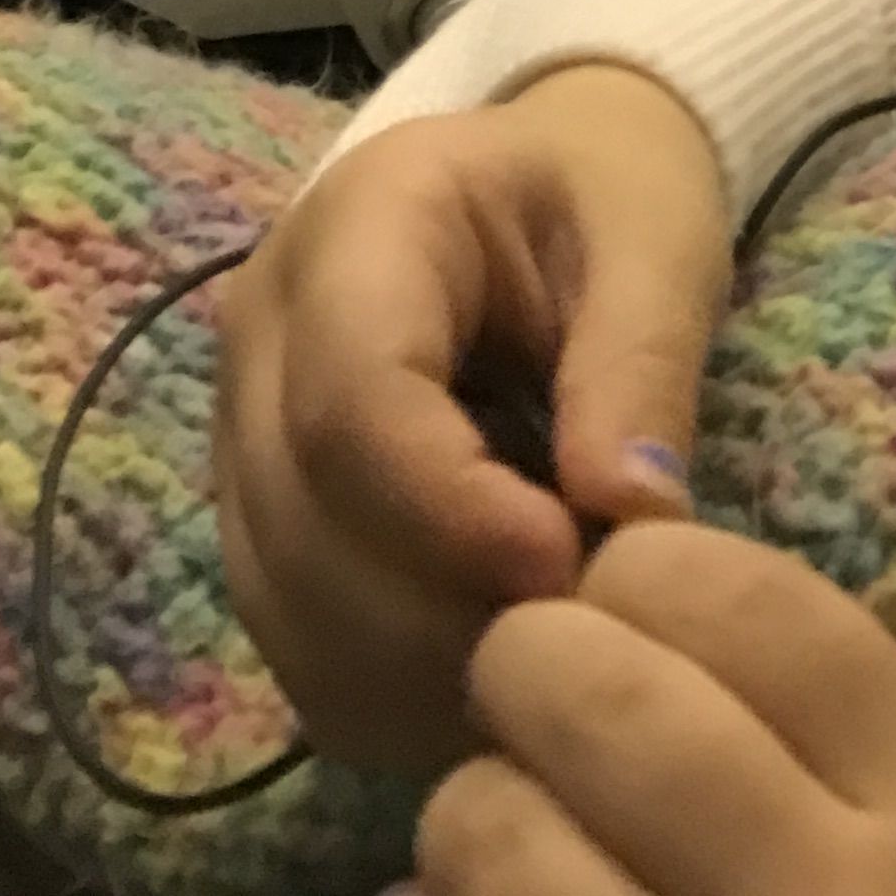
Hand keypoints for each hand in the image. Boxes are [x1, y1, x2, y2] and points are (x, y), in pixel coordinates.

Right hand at [214, 65, 733, 774]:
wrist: (542, 200)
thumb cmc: (605, 203)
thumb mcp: (655, 241)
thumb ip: (642, 363)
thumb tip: (630, 513)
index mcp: (358, 225)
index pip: (351, 400)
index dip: (451, 510)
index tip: (568, 560)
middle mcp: (263, 335)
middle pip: (302, 521)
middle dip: (443, 609)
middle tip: (580, 629)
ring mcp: (240, 436)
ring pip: (284, 605)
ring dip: (419, 665)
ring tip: (553, 646)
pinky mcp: (260, 524)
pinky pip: (295, 650)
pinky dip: (394, 695)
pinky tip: (498, 670)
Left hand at [415, 533, 895, 895]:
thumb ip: (815, 730)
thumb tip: (619, 572)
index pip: (752, 600)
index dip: (649, 577)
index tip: (623, 607)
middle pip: (603, 689)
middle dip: (533, 673)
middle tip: (534, 708)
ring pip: (492, 823)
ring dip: (469, 818)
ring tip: (506, 845)